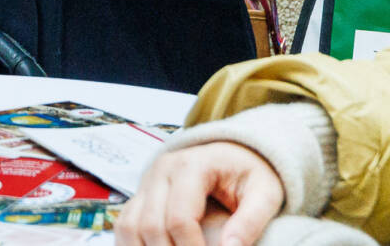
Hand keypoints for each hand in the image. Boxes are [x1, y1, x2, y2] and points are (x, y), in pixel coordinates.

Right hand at [117, 141, 285, 245]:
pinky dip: (132, 245)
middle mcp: (162, 170)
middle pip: (151, 226)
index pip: (180, 219)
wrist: (236, 152)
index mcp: (192, 165)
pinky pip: (125, 224)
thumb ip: (251, 222)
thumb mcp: (264, 193)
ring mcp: (148, 181)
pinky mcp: (142, 194)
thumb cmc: (249, 172)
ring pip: (129, 226)